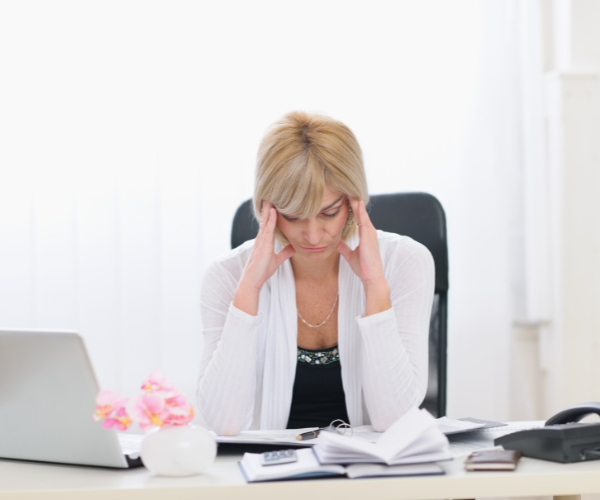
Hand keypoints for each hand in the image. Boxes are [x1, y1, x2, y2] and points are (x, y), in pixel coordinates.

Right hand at [233, 201, 295, 314]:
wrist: (253, 281)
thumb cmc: (262, 271)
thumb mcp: (277, 260)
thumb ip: (285, 252)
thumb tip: (295, 247)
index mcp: (264, 240)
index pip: (269, 223)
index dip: (272, 212)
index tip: (275, 202)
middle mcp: (261, 238)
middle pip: (266, 219)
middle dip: (269, 207)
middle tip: (272, 194)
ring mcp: (261, 241)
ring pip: (266, 221)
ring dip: (269, 209)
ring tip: (272, 196)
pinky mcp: (263, 245)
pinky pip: (267, 230)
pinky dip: (271, 220)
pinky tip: (274, 211)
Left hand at [337, 198, 390, 315]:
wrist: (371, 277)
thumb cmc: (363, 267)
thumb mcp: (350, 255)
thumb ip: (344, 248)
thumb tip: (337, 243)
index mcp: (365, 235)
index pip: (358, 218)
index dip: (352, 208)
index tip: (345, 198)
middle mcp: (369, 232)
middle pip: (361, 212)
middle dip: (354, 201)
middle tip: (346, 189)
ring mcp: (370, 233)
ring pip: (363, 213)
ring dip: (356, 202)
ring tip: (350, 190)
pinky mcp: (369, 236)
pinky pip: (364, 220)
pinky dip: (360, 211)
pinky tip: (356, 202)